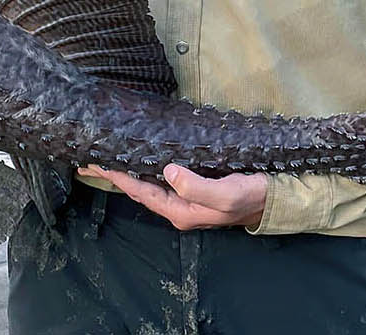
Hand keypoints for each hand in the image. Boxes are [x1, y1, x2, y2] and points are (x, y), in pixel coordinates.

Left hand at [80, 163, 266, 229]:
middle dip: (114, 175)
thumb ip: (196, 187)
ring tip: (107, 156)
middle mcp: (179, 206)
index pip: (140, 191)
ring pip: (148, 182)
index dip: (116, 177)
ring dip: (127, 169)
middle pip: (139, 188)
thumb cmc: (252, 197)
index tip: (95, 163)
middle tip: (89, 160)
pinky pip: (162, 176)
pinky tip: (140, 155)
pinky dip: (146, 165)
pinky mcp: (195, 186)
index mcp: (181, 211)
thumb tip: (167, 171)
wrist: (276, 199)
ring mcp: (187, 197)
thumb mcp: (225, 194)